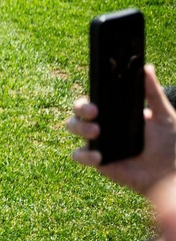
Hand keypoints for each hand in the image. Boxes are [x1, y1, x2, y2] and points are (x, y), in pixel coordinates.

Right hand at [69, 65, 175, 194]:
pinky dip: (84, 155)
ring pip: (73, 128)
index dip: (88, 98)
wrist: (168, 172)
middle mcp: (101, 124)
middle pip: (77, 111)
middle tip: (94, 113)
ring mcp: (97, 142)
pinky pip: (79, 155)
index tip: (96, 102)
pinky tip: (99, 156)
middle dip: (80, 109)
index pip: (93, 99)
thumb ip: (154, 94)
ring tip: (96, 132)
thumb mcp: (164, 116)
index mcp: (113, 112)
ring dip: (80, 128)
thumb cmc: (168, 143)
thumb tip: (147, 67)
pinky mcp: (97, 161)